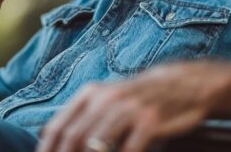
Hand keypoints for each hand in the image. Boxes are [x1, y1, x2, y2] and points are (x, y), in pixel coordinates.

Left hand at [37, 62, 230, 151]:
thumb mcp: (107, 98)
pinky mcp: (149, 122)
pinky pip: (127, 151)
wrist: (182, 85)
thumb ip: (81, 115)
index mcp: (91, 94)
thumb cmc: (138, 99)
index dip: (48, 150)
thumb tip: (50, 137)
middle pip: (75, 139)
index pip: (58, 127)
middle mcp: (106, 99)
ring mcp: (128, 110)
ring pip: (97, 146)